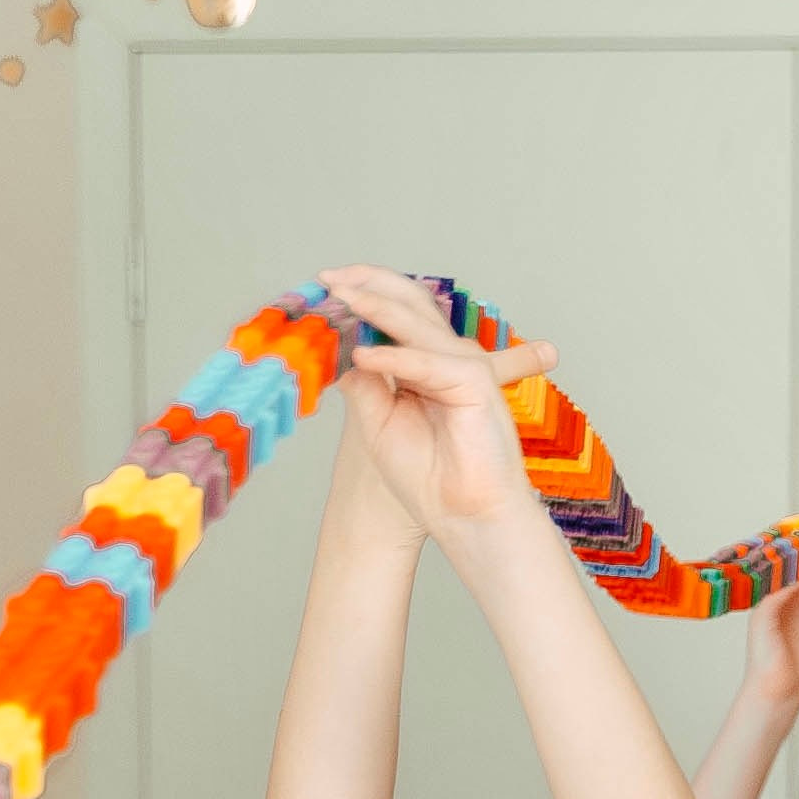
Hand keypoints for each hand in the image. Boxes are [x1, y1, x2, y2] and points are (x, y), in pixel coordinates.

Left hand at [321, 265, 559, 536]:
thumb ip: (363, 382)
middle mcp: (447, 358)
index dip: (362, 294)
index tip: (324, 288)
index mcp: (426, 365)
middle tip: (328, 281)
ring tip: (338, 300)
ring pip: (416, 324)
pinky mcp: (474, 384)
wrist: (462, 517)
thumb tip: (338, 348)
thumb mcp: (378, 422)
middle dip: (367, 284)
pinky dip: (394, 358)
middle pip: (409, 302)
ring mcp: (463, 368)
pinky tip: (361, 357)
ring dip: (375, 308)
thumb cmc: (429, 480)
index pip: (396, 312)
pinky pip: (425, 363)